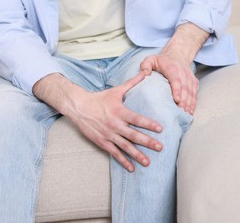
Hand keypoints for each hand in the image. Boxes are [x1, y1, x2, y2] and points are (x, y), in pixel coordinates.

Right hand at [33, 72, 163, 171]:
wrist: (79, 106)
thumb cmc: (100, 98)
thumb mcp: (117, 90)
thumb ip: (133, 83)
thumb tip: (145, 72)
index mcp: (120, 111)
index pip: (137, 119)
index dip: (148, 124)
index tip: (160, 129)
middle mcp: (115, 124)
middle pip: (133, 135)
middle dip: (147, 142)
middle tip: (160, 148)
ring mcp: (108, 134)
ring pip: (125, 146)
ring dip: (137, 155)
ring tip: (148, 162)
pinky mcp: (102, 142)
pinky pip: (114, 153)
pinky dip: (123, 161)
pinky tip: (132, 168)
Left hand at [140, 52, 198, 114]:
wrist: (178, 54)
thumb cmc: (162, 60)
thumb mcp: (151, 59)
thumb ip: (145, 64)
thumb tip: (145, 73)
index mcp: (172, 68)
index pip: (176, 80)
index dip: (177, 90)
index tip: (176, 100)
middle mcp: (183, 73)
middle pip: (185, 88)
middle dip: (184, 101)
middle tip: (180, 111)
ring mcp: (190, 78)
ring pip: (191, 92)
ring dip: (189, 104)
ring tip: (186, 114)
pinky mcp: (194, 82)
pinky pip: (194, 94)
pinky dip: (193, 103)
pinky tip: (190, 112)